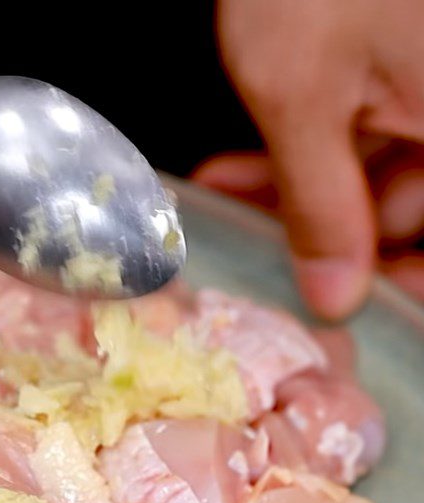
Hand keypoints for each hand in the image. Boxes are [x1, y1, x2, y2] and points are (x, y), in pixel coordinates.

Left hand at [199, 0, 423, 317]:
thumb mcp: (303, 97)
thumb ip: (323, 207)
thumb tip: (338, 297)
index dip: (405, 283)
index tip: (343, 305)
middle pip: (418, 207)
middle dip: (330, 230)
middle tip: (260, 242)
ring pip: (387, 169)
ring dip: (303, 190)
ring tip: (232, 192)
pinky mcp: (407, 61)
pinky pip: (371, 125)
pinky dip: (313, 147)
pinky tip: (250, 161)